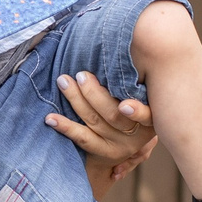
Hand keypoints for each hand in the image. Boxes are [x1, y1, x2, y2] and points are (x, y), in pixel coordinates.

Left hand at [49, 70, 159, 192]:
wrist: (121, 142)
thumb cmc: (132, 105)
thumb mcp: (143, 96)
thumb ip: (134, 82)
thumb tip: (117, 49)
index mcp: (151, 118)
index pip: (147, 116)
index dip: (137, 113)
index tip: (124, 106)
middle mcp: (137, 135)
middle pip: (114, 115)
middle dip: (94, 93)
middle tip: (81, 75)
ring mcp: (119, 146)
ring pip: (95, 122)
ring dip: (76, 100)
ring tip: (64, 82)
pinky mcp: (101, 151)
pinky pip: (81, 138)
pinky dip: (65, 126)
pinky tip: (51, 118)